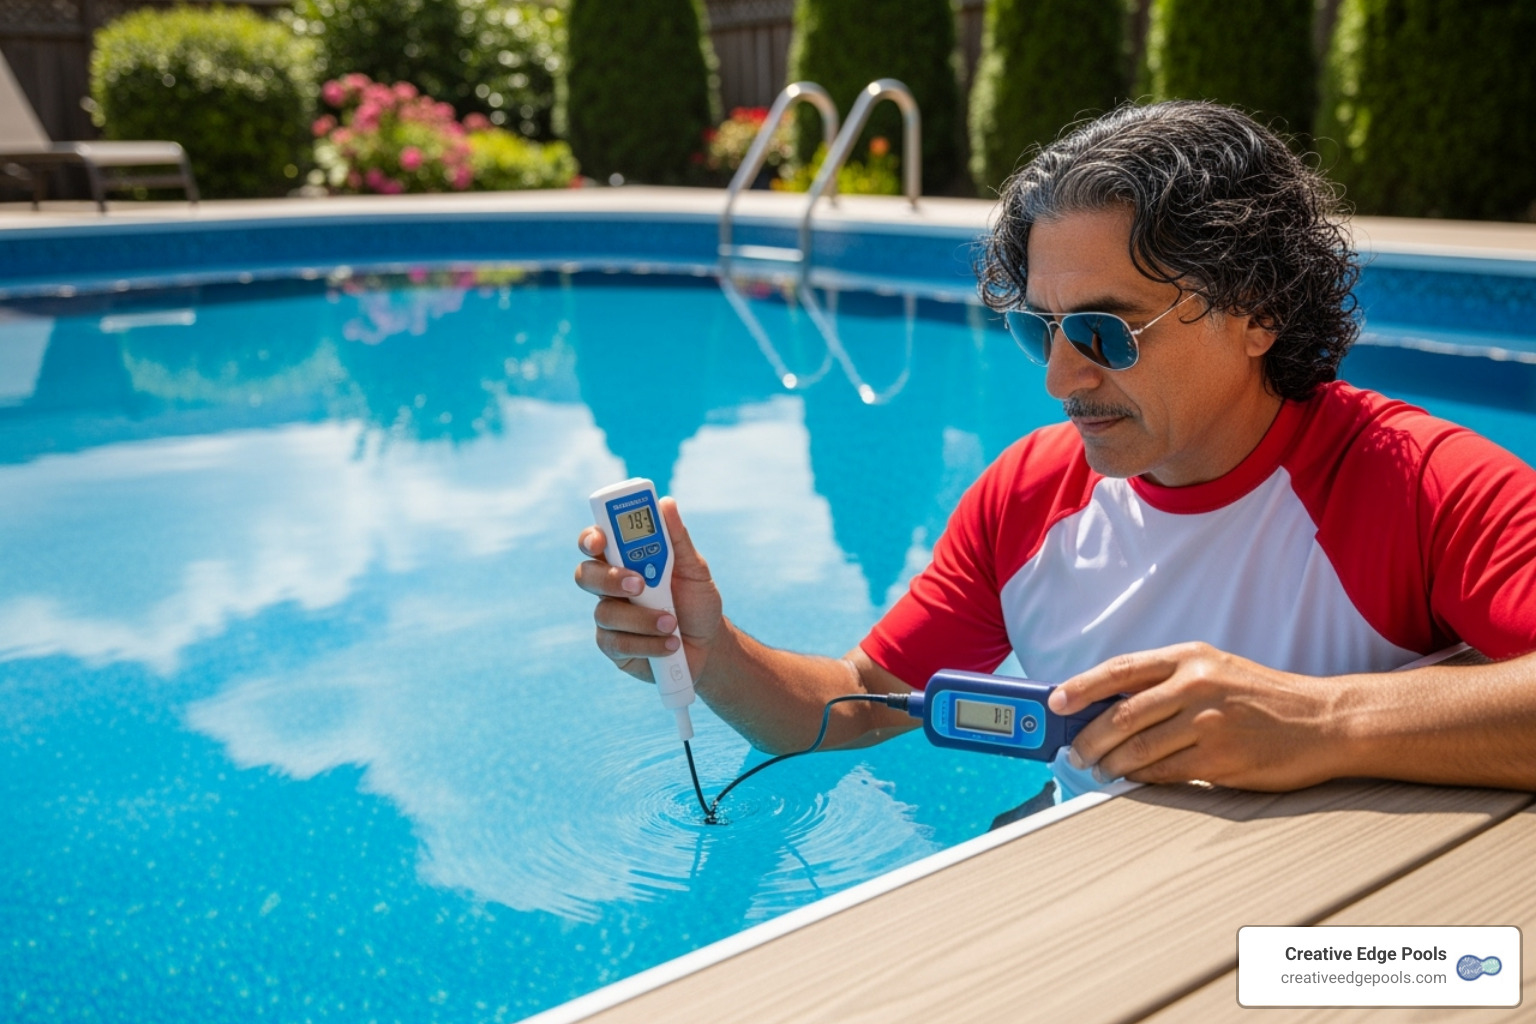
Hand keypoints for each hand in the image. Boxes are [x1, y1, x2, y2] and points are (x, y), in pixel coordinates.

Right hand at [574, 498, 723, 683]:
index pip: (596, 542)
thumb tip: (666, 503)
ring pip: (605, 613)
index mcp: (625, 560)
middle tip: (639, 585)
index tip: (600, 540)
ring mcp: (609, 617)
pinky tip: (670, 643)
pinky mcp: (614, 647)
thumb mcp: (695, 568)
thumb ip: (678, 539)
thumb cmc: (696, 600)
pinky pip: (617, 644)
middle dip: (609, 578)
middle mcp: (610, 586)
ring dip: (642, 618)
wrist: (708, 643)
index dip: (590, 538)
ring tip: (672, 623)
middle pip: (586, 575)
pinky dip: (648, 643)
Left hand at [1047, 642, 1347, 790]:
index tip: (1056, 702)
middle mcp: (1197, 684)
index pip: (1121, 669)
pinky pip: (1166, 772)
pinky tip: (1133, 779)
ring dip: (1111, 763)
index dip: (1082, 686)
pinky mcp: (1221, 759)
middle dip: (1090, 737)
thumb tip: (1108, 706)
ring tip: (1099, 769)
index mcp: (1190, 657)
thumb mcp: (1214, 670)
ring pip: (1139, 747)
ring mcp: (1209, 722)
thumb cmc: (1261, 698)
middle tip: (1075, 751)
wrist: (1323, 721)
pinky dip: (1142, 777)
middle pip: (1122, 714)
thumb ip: (1166, 683)